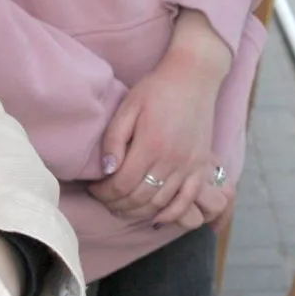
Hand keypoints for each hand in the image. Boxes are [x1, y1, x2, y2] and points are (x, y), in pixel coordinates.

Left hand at [91, 10, 230, 225]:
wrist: (194, 77)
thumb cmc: (157, 89)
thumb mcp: (128, 107)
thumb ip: (114, 139)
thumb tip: (107, 171)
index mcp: (151, 145)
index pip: (121, 185)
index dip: (103, 193)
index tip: (94, 188)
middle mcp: (172, 160)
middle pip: (139, 199)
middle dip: (116, 204)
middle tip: (104, 199)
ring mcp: (189, 166)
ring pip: (160, 204)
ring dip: (138, 211)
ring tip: (121, 206)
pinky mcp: (201, 167)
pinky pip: (187, 201)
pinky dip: (171, 215)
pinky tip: (155, 218)